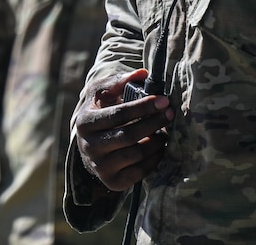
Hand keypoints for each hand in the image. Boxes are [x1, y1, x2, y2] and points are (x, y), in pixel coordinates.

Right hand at [75, 68, 173, 192]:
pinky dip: (154, 159)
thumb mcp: (102, 91)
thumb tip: (142, 73)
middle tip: (170, 113)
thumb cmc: (100, 110)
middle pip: (128, 135)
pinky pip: (139, 173)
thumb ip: (120, 81)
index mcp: (85, 122)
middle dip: (153, 123)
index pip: (119, 114)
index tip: (163, 100)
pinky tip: (160, 146)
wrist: (89, 142)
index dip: (143, 107)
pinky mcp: (112, 182)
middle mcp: (89, 147)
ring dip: (156, 141)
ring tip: (166, 129)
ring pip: (135, 154)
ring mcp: (100, 166)